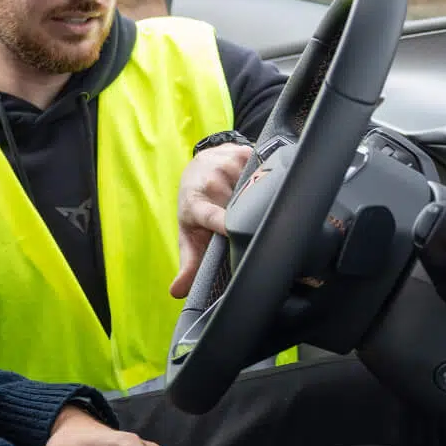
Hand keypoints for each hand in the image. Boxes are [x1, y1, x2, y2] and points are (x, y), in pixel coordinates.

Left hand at [171, 143, 252, 298]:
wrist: (200, 166)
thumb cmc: (195, 206)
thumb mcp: (189, 234)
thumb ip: (189, 264)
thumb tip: (177, 293)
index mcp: (197, 205)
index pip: (211, 215)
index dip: (222, 222)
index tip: (232, 229)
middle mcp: (212, 183)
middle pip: (241, 206)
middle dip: (250, 219)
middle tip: (257, 231)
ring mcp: (230, 165)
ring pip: (256, 188)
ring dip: (261, 200)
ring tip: (255, 207)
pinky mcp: (245, 153)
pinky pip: (264, 170)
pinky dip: (267, 182)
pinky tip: (261, 186)